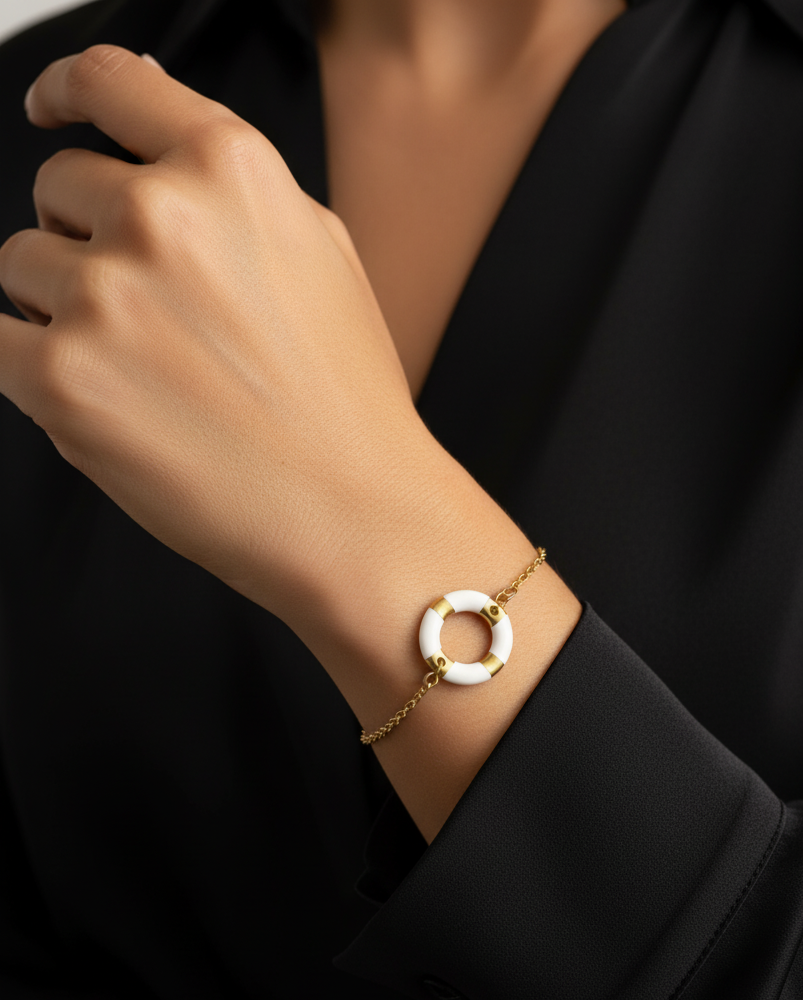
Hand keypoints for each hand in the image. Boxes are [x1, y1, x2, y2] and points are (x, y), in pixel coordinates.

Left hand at [0, 46, 428, 624]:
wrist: (353, 511)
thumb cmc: (345, 401)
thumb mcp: (318, 253)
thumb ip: (228, 189)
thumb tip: (152, 148)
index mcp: (230, 170)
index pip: (111, 83)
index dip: (67, 91)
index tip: (50, 108)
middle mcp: (160, 216)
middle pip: (57, 189)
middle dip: (87, 242)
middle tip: (151, 316)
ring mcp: (105, 296)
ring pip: (21, 268)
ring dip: (64, 311)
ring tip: (147, 373)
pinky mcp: (60, 379)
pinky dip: (34, 370)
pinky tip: (106, 401)